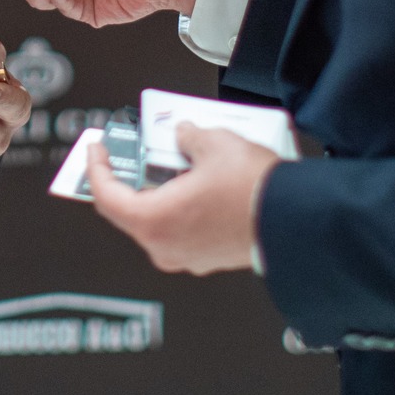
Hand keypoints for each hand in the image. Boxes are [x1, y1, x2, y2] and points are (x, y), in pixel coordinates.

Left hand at [87, 123, 278, 274]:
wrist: (297, 221)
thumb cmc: (255, 193)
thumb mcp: (213, 144)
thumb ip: (187, 137)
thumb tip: (184, 136)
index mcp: (154, 221)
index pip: (106, 197)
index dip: (97, 169)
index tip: (97, 151)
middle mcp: (165, 246)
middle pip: (131, 211)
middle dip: (132, 178)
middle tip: (135, 153)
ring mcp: (188, 257)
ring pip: (159, 221)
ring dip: (160, 192)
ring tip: (174, 162)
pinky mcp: (209, 258)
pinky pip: (183, 229)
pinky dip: (181, 206)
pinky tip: (198, 183)